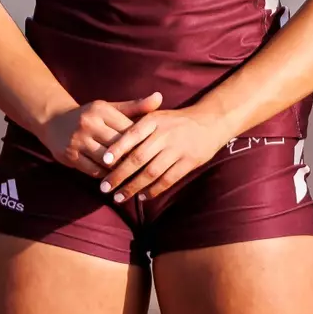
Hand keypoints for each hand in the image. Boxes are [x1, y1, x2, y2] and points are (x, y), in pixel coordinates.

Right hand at [34, 93, 162, 175]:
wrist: (53, 121)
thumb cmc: (90, 116)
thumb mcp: (110, 109)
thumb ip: (136, 106)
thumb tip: (160, 98)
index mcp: (101, 110)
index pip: (129, 130)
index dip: (143, 143)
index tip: (155, 153)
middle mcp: (88, 123)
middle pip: (119, 146)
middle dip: (133, 159)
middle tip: (148, 170)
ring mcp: (78, 140)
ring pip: (106, 161)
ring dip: (120, 171)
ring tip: (133, 177)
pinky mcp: (69, 155)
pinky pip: (93, 170)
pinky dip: (105, 176)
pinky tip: (113, 178)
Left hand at [97, 105, 231, 202]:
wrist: (209, 122)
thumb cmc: (174, 121)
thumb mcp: (155, 115)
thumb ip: (135, 126)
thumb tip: (110, 143)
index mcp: (153, 120)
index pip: (131, 134)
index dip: (117, 148)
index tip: (103, 162)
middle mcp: (164, 135)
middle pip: (138, 158)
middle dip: (119, 174)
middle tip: (104, 188)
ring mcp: (177, 149)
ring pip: (151, 172)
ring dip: (133, 187)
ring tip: (119, 197)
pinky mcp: (189, 162)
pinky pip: (168, 179)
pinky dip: (154, 190)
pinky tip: (142, 197)